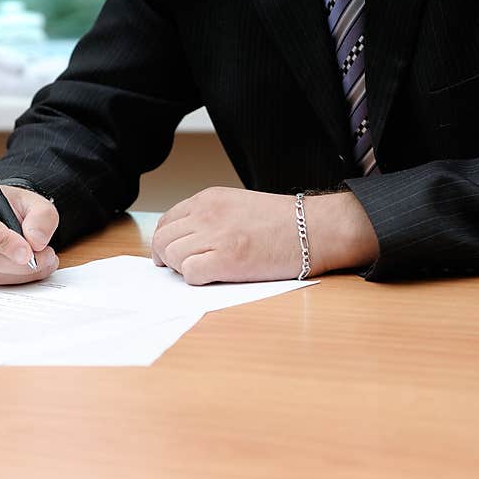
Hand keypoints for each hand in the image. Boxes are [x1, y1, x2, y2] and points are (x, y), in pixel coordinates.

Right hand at [0, 185, 59, 284]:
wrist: (7, 216)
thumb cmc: (17, 208)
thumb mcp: (36, 202)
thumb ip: (42, 217)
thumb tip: (36, 242)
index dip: (4, 242)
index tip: (28, 253)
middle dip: (21, 264)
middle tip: (47, 257)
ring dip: (21, 274)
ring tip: (43, 262)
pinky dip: (14, 280)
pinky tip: (29, 270)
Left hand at [150, 187, 378, 284]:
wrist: (315, 229)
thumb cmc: (284, 223)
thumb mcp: (239, 206)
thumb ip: (211, 218)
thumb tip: (186, 242)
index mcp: (208, 198)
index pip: (167, 221)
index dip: (167, 242)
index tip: (173, 255)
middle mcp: (206, 213)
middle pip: (163, 240)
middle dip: (168, 258)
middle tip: (184, 268)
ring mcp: (215, 235)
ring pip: (171, 256)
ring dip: (183, 269)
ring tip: (206, 271)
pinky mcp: (226, 259)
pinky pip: (189, 273)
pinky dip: (196, 280)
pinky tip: (215, 277)